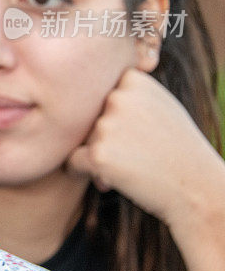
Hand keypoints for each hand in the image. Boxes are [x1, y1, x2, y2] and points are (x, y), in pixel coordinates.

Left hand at [67, 68, 224, 224]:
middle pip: (89, 118)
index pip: (100, 96)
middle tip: (134, 154)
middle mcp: (117, 97)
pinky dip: (83, 172)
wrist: (198, 190)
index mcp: (133, 80)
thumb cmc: (178, 149)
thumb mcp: (159, 104)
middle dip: (104, 138)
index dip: (114, 118)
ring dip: (99, 156)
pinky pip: (73, 161)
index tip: (138, 132)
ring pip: (83, 140)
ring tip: (132, 168)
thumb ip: (129, 91)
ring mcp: (106, 125)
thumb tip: (83, 82)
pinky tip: (108, 181)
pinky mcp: (98, 153)